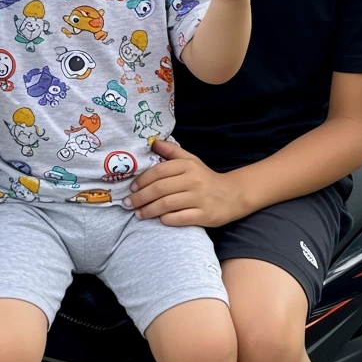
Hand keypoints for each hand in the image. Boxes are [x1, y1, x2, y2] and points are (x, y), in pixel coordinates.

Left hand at [122, 139, 245, 226]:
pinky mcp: (204, 215)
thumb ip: (171, 151)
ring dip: (149, 210)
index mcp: (188, 166)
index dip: (143, 180)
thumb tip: (153, 142)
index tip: (132, 188)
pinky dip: (167, 219)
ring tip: (138, 214)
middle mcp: (194, 180)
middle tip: (128, 204)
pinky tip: (159, 220)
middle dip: (140, 197)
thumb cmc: (205, 178)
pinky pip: (180, 218)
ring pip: (167, 204)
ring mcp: (199, 198)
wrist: (233, 195)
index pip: (159, 171)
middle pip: (160, 189)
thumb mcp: (191, 160)